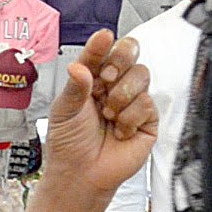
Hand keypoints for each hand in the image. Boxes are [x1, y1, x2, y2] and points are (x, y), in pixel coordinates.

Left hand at [43, 30, 158, 195]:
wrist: (81, 174)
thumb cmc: (69, 144)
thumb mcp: (64, 110)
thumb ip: (76, 85)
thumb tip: (80, 65)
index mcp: (91, 79)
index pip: (101, 53)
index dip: (102, 45)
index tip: (103, 38)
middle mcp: (113, 86)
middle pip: (129, 54)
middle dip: (120, 61)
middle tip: (107, 78)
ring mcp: (132, 100)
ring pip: (141, 75)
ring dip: (122, 95)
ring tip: (108, 114)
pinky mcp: (147, 119)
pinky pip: (147, 103)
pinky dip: (130, 117)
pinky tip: (119, 130)